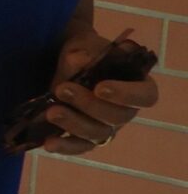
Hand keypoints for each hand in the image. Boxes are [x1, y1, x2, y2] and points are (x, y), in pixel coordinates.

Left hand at [32, 27, 159, 154]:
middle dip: (89, 105)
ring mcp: (107, 126)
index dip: (126, 95)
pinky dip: (65, 147)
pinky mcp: (86, 136)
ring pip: (98, 134)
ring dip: (74, 124)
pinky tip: (48, 144)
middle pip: (117, 118)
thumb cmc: (84, 52)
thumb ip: (85, 53)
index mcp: (137, 85)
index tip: (101, 87)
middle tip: (62, 89)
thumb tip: (81, 62)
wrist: (64, 62)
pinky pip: (80, 146)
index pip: (145, 96)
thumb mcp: (84, 46)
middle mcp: (126, 110)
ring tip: (51, 112)